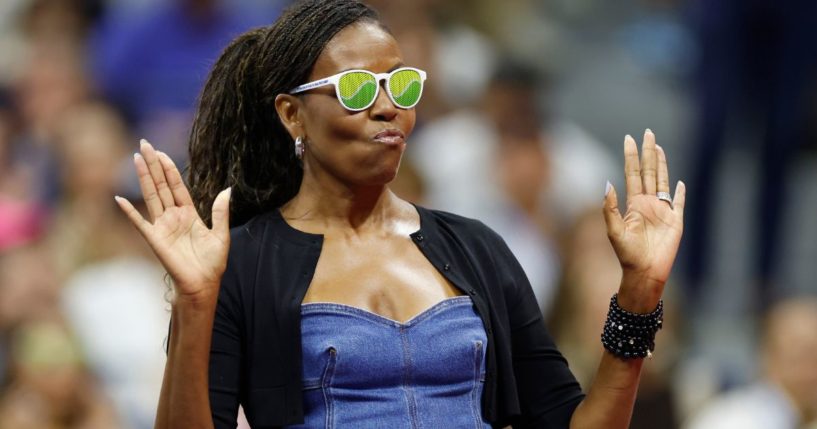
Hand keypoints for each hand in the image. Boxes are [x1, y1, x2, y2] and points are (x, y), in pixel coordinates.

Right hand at [115, 139, 230, 302]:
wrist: (203, 284)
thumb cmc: (212, 263)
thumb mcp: (221, 234)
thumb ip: (221, 212)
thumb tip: (228, 189)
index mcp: (189, 214)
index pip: (177, 186)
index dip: (169, 169)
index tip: (161, 152)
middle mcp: (173, 217)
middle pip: (161, 185)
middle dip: (153, 165)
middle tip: (144, 144)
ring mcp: (162, 226)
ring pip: (151, 196)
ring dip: (143, 177)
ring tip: (136, 158)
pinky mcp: (155, 239)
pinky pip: (140, 222)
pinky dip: (129, 212)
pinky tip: (119, 198)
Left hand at [603, 130, 684, 312]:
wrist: (645, 273)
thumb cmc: (627, 255)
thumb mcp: (614, 231)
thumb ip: (610, 208)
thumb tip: (607, 184)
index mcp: (633, 204)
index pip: (632, 174)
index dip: (631, 157)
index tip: (629, 138)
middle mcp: (648, 204)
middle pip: (649, 172)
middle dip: (648, 153)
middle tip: (647, 132)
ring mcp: (663, 211)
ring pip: (663, 181)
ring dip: (662, 164)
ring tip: (658, 147)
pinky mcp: (676, 221)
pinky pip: (679, 203)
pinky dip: (680, 193)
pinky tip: (680, 182)